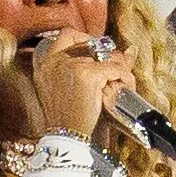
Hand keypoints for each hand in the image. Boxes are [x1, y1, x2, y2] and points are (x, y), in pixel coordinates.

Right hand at [16, 30, 135, 144]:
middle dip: (108, 54)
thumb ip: (89, 69)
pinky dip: (125, 77)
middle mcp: (55, 62)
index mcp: (45, 66)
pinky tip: (126, 88)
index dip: (85, 40)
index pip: (66, 35)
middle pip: (90, 42)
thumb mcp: (72, 92)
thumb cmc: (70, 122)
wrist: (68, 141)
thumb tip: (131, 50)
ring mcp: (70, 66)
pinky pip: (115, 68)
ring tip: (122, 83)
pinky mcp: (87, 75)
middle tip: (116, 69)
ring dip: (119, 67)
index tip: (97, 53)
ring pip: (106, 56)